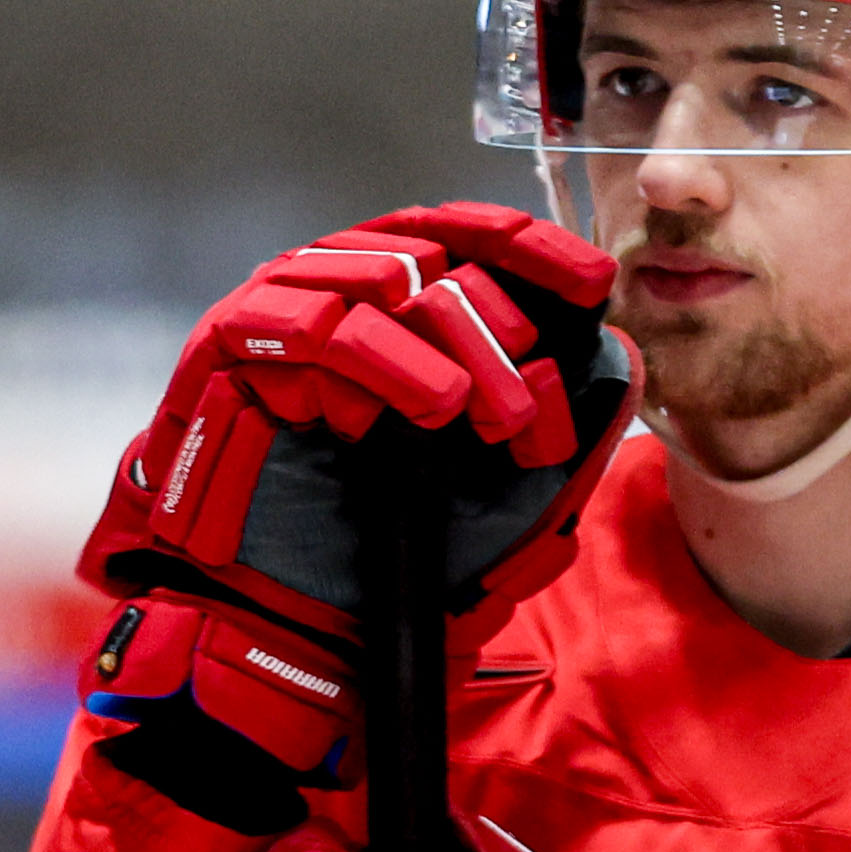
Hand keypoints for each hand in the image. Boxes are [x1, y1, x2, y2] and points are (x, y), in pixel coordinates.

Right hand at [77, 206, 636, 795]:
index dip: (535, 250)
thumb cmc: (402, 543)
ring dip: (445, 348)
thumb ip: (555, 415)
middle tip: (523, 415)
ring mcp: (284, 307)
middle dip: (498, 330)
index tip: (597, 284)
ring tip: (470, 419)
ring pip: (381, 279)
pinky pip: (313, 329)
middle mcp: (342, 285)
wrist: (301, 616)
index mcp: (403, 299)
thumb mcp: (506, 481)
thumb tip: (619, 351)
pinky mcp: (231, 345)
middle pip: (435, 253)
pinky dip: (373, 364)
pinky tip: (397, 417)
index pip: (469, 235)